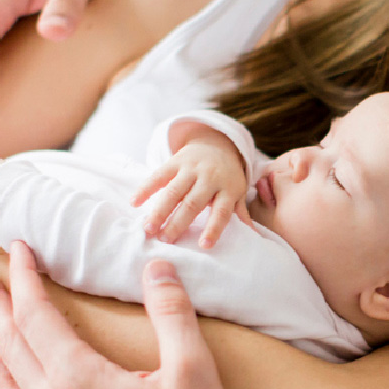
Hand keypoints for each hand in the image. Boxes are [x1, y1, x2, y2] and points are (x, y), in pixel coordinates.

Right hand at [133, 129, 251, 247]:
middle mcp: (210, 177)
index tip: (204, 245)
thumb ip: (240, 212)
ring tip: (148, 228)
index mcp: (228, 188)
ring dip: (159, 210)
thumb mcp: (237, 192)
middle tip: (165, 240)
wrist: (216, 143)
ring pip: (174, 190)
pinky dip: (146, 188)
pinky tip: (134, 203)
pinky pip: (159, 175)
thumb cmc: (226, 177)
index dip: (214, 228)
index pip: (222, 211)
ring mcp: (192, 168)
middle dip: (178, 222)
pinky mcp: (176, 160)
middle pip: (193, 202)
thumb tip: (254, 236)